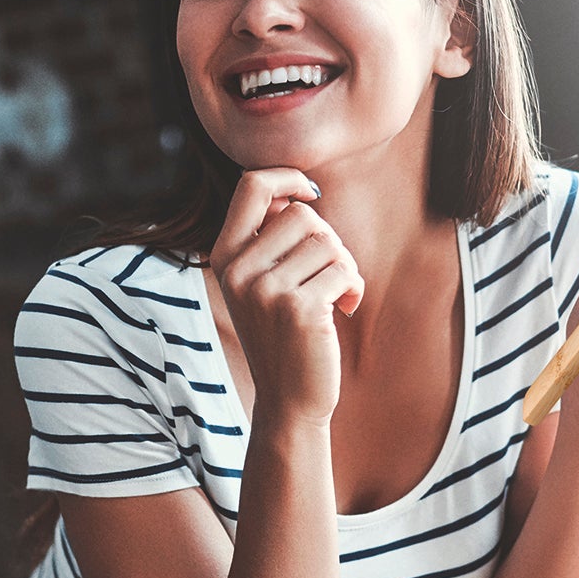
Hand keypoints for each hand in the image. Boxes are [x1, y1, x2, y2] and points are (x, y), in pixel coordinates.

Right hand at [210, 168, 364, 425]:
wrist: (289, 400)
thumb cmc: (284, 336)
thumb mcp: (263, 285)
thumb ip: (271, 241)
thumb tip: (300, 193)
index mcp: (225, 257)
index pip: (252, 185)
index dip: (289, 177)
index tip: (311, 193)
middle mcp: (239, 271)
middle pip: (302, 214)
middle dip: (328, 240)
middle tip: (329, 274)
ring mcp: (266, 291)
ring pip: (327, 242)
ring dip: (344, 267)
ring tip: (336, 295)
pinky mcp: (299, 309)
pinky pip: (343, 271)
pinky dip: (353, 288)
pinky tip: (345, 309)